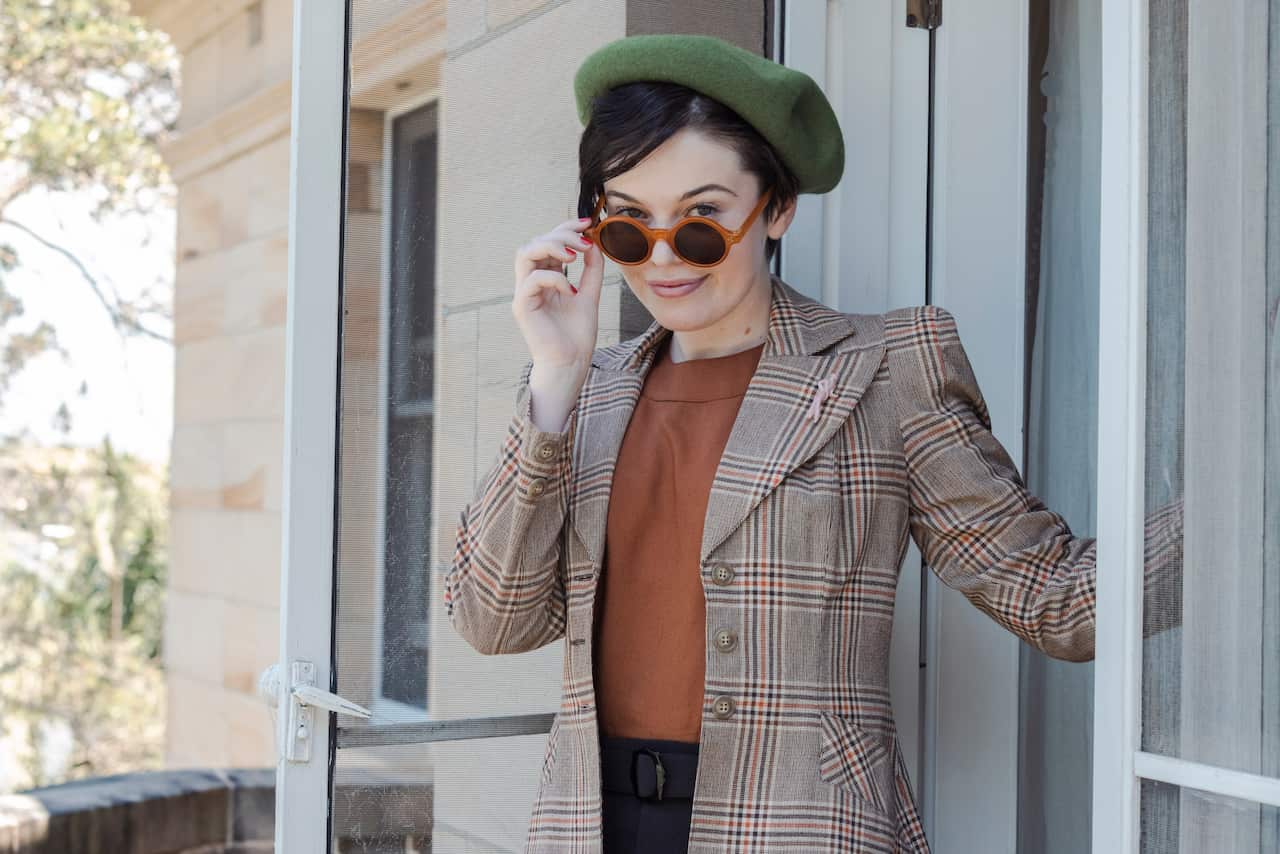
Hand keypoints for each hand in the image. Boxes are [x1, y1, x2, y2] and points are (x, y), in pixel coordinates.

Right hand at [511, 216, 603, 429]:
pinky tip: (571, 290)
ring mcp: (524, 294)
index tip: (587, 222)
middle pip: (534, 242)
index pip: (547, 242)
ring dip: (551, 247)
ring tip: (573, 255)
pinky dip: (554, 278)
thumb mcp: (590, 294)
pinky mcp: (522, 307)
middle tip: (584, 242)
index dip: (564, 227)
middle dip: (560, 234)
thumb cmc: (577, 334)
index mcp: (545, 278)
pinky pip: (532, 280)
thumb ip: (591, 269)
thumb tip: (593, 242)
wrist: (571, 363)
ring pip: (525, 254)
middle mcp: (531, 282)